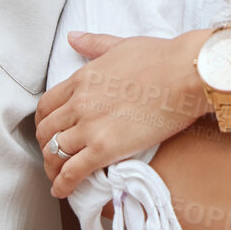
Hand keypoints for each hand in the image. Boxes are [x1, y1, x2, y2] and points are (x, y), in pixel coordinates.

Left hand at [35, 30, 211, 196]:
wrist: (187, 73)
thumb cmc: (162, 58)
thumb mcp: (121, 45)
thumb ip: (94, 44)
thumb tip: (73, 37)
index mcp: (82, 78)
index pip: (46, 106)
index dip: (43, 122)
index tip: (49, 131)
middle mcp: (79, 102)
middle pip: (45, 131)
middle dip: (45, 147)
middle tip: (53, 157)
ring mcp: (90, 126)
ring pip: (54, 152)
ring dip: (52, 167)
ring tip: (57, 177)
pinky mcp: (105, 148)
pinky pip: (73, 171)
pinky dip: (63, 184)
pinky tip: (63, 191)